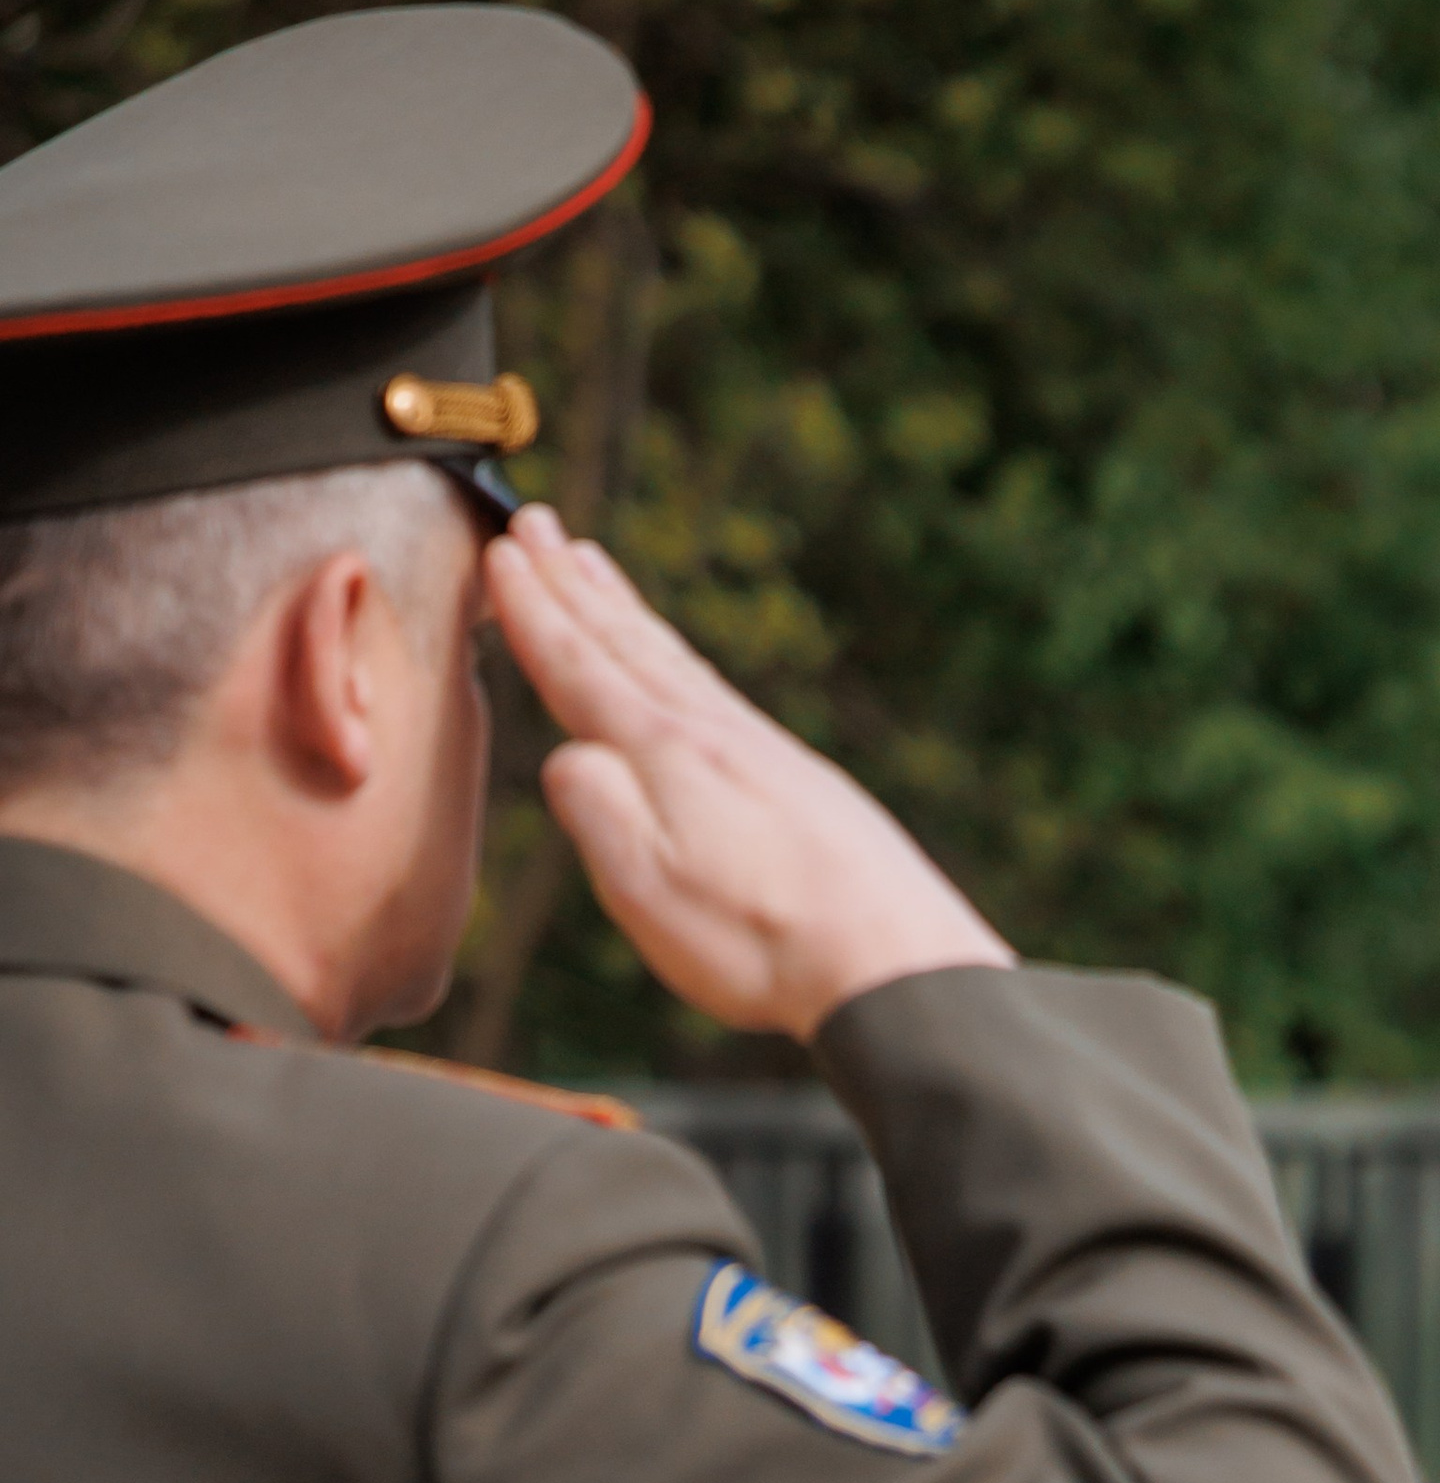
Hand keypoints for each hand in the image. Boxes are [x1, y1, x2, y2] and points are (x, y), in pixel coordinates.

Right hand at [483, 506, 1014, 1037]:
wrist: (896, 959)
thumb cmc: (763, 939)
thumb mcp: (648, 889)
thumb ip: (596, 811)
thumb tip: (568, 757)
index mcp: (663, 755)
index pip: (580, 668)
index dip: (535, 612)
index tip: (500, 555)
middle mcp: (714, 735)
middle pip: (628, 643)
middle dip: (573, 584)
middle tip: (536, 523)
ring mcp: (764, 752)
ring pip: (677, 662)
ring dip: (627, 611)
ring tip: (594, 565)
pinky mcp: (803, 783)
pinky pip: (719, 695)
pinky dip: (683, 661)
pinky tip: (685, 670)